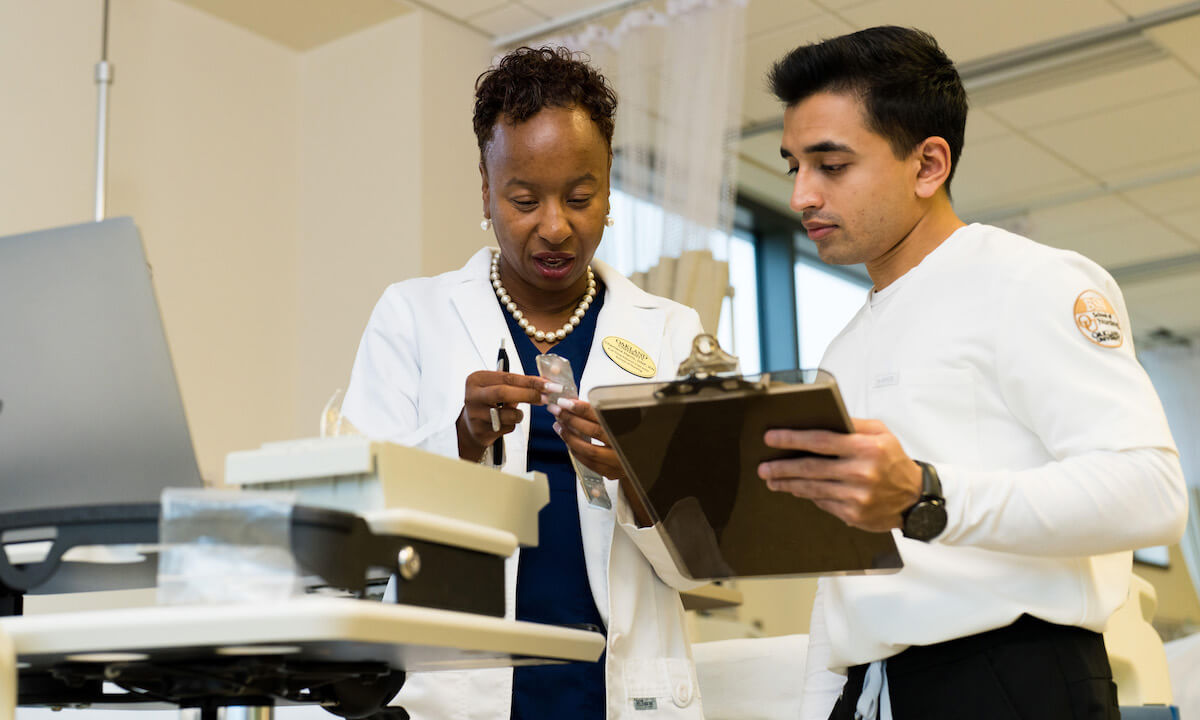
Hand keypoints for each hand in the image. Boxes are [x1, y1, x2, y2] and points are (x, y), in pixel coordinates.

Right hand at [457, 371, 546, 461]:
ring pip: (509, 414)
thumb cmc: (488, 402)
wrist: (471, 426)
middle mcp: (473, 396)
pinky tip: (504, 422)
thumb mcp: (497, 387)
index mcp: (477, 380)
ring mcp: (476, 415)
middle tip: (545, 397)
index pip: (507, 377)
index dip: (530, 381)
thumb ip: (517, 384)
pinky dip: (513, 424)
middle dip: (528, 394)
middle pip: (504, 392)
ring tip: (515, 412)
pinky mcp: (481, 431)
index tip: (547, 384)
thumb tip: (545, 384)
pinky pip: (508, 427)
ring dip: (519, 414)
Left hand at [547, 397, 626, 480]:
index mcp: (629, 428)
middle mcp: (624, 445)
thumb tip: (578, 404)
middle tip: (558, 411)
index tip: (566, 402)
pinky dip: (577, 452)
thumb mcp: (625, 419)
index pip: (601, 415)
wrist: (646, 458)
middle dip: (572, 420)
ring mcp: (618, 461)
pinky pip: (590, 463)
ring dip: (570, 437)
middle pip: (593, 431)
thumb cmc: (633, 434)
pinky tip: (568, 442)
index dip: (581, 408)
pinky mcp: (612, 472)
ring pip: (589, 450)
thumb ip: (604, 413)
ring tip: (559, 426)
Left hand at [756, 418, 921, 531]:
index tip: (771, 438)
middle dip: (782, 467)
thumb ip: (854, 424)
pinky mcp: (853, 514)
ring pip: (812, 489)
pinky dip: (807, 496)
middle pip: (811, 468)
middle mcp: (861, 472)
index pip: (821, 441)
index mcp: (866, 448)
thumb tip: (823, 417)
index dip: (792, 439)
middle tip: (763, 467)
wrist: (915, 498)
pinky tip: (795, 490)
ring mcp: (856, 496)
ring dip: (788, 484)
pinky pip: (823, 503)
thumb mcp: (881, 434)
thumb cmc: (894, 461)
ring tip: (772, 479)